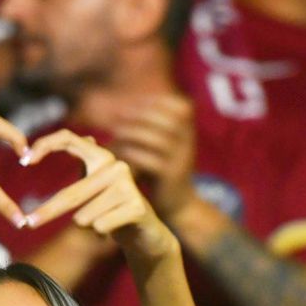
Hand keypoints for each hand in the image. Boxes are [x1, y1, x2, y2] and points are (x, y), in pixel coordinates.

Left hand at [22, 130, 177, 264]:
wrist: (145, 233)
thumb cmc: (114, 209)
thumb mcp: (97, 185)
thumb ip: (86, 165)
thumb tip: (86, 137)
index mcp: (102, 157)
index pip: (69, 139)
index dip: (45, 145)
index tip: (24, 161)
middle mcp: (117, 166)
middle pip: (71, 193)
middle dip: (48, 211)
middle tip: (29, 223)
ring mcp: (128, 186)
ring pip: (84, 215)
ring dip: (87, 225)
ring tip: (103, 221)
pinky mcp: (137, 207)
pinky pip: (100, 226)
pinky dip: (101, 233)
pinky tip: (114, 229)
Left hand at [110, 93, 198, 222]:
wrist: (178, 204)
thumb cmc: (160, 172)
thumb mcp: (157, 147)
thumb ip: (146, 129)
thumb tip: (117, 109)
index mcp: (188, 132)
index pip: (180, 106)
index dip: (158, 101)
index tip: (133, 101)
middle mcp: (189, 143)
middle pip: (168, 120)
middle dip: (142, 113)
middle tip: (119, 114)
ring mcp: (182, 161)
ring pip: (160, 139)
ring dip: (135, 132)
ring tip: (116, 131)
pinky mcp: (172, 178)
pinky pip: (154, 162)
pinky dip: (136, 154)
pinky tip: (121, 152)